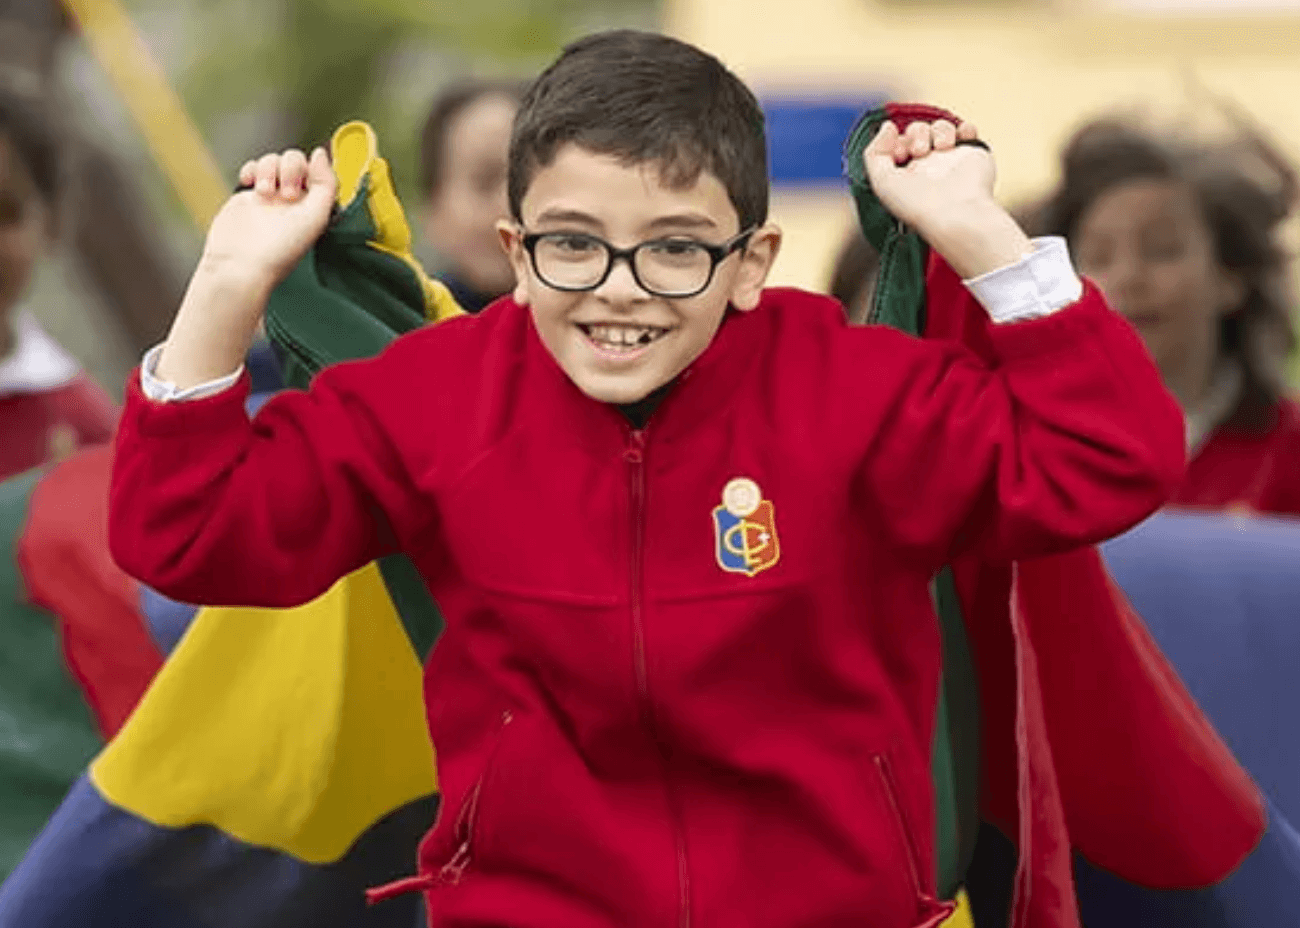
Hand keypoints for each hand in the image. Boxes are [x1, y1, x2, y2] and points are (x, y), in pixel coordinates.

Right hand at [155, 148, 335, 389]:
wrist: (241, 262)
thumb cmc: (282, 247)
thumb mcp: (316, 216)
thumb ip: (325, 183)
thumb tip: (320, 152)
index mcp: (314, 204)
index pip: (319, 170)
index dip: (314, 167)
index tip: (306, 180)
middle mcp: (295, 198)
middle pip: (295, 160)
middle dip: (290, 169)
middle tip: (287, 195)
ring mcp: (271, 195)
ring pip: (274, 160)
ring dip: (270, 170)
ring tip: (264, 193)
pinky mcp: (249, 194)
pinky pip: (254, 167)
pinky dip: (253, 169)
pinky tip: (251, 184)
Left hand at [863, 119, 993, 233]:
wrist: (956, 211)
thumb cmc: (917, 204)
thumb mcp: (882, 182)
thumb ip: (874, 153)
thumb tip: (888, 126)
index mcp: (906, 174)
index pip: (898, 144)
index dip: (895, 141)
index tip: (900, 152)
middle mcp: (928, 166)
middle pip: (918, 130)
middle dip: (917, 133)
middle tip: (920, 151)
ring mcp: (950, 160)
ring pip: (941, 127)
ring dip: (940, 130)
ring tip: (943, 147)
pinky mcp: (972, 154)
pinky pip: (967, 130)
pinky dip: (964, 129)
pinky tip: (959, 139)